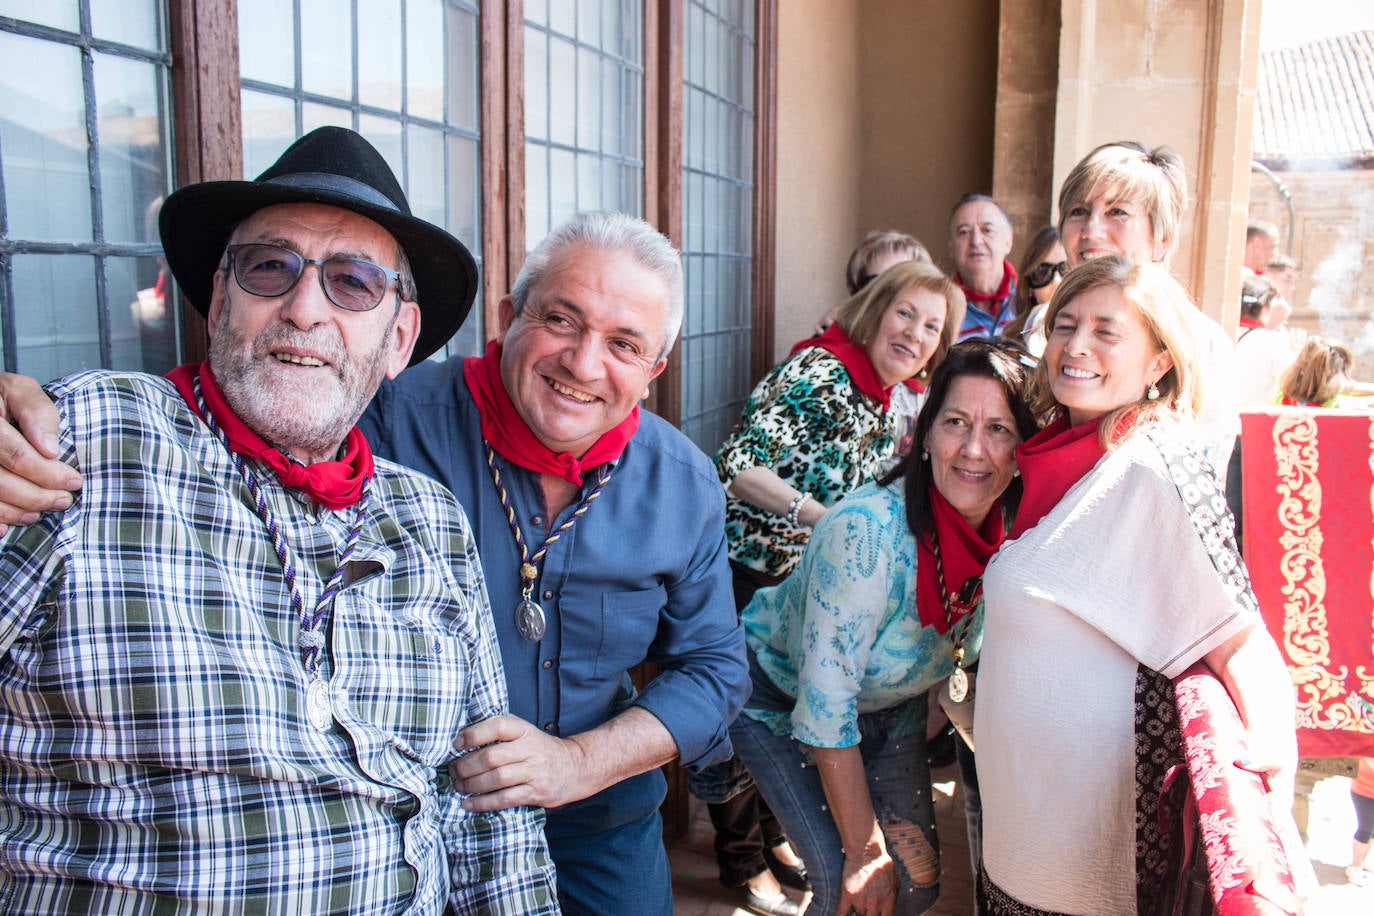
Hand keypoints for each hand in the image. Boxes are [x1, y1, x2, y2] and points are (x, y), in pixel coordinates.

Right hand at [0, 373, 81, 531]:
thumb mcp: (18, 390)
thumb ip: (37, 412)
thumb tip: (50, 449)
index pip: (16, 455)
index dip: (48, 473)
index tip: (74, 481)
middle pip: (0, 481)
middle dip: (37, 496)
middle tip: (63, 500)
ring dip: (15, 511)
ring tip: (39, 512)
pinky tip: (5, 527)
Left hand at [450, 714, 591, 811]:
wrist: (575, 767)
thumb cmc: (540, 750)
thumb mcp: (525, 733)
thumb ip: (500, 733)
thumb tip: (461, 740)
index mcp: (524, 730)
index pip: (498, 726)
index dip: (474, 734)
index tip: (456, 744)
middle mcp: (530, 749)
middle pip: (491, 756)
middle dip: (466, 766)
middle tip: (453, 771)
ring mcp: (535, 771)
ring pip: (496, 779)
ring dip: (471, 785)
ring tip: (459, 786)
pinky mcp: (536, 792)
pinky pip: (505, 799)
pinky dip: (483, 803)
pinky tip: (468, 803)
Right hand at [837, 850, 897, 915]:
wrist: (866, 852)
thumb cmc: (882, 866)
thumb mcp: (895, 883)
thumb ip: (893, 898)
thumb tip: (891, 908)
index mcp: (888, 902)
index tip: (874, 914)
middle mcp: (875, 904)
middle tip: (864, 911)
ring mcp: (861, 900)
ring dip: (856, 913)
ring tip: (855, 909)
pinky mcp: (848, 895)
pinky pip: (842, 913)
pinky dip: (841, 915)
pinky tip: (842, 915)